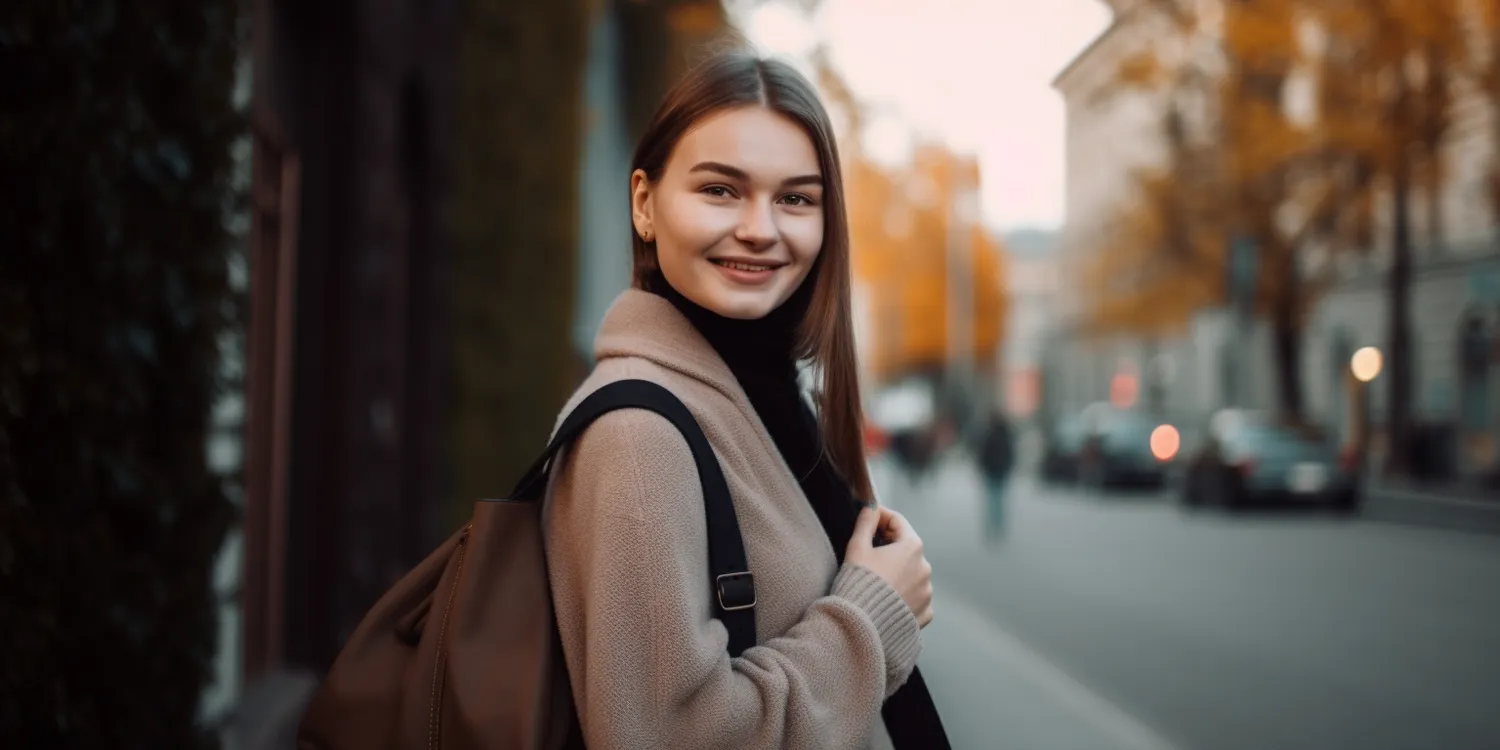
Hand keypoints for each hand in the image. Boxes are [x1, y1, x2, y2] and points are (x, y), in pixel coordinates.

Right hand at [845, 504, 933, 627]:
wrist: (863, 624)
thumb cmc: (859, 582)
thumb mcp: (857, 547)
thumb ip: (865, 523)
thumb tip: (871, 507)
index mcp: (912, 547)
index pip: (897, 521)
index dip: (880, 517)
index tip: (868, 518)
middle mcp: (925, 567)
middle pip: (906, 547)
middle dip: (889, 545)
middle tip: (867, 549)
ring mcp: (927, 591)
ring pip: (912, 572)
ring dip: (898, 570)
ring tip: (876, 579)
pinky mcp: (925, 611)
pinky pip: (915, 596)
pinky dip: (904, 593)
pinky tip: (887, 598)